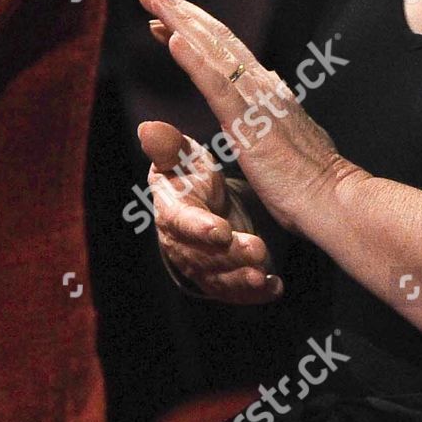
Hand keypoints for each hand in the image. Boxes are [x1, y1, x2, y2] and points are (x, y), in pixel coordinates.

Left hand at [138, 0, 348, 236]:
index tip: (165, 17)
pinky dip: (193, 57)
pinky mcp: (248, 120)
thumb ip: (279, 105)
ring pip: (212, 48)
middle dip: (180, 11)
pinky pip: (215, 83)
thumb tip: (273, 81)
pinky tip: (172, 38)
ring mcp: (256, 99)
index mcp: (268, 89)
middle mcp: (262, 84)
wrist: (332, 199)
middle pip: (215, 37)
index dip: (193, 28)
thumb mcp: (289, 132)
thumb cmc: (311, 179)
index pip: (224, 49)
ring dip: (179, 21)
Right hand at [139, 118, 281, 303]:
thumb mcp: (183, 156)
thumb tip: (147, 127)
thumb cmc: (191, 176)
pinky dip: (254, 293)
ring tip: (264, 275)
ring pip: (218, 279)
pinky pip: (234, 292)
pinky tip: (274, 287)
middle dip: (230, 255)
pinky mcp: (219, 280)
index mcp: (172, 211)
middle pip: (203, 256)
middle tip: (258, 249)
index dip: (199, 228)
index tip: (221, 230)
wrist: (205, 204)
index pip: (181, 223)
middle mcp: (182, 245)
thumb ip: (169, 146)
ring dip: (241, 280)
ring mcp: (200, 266)